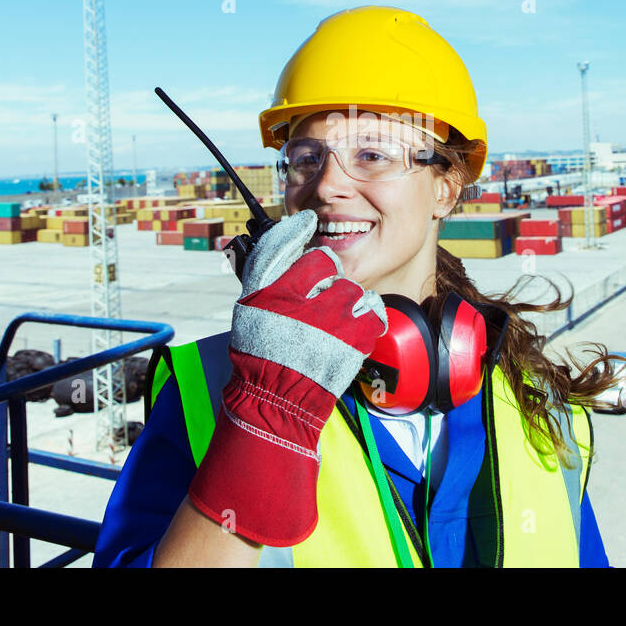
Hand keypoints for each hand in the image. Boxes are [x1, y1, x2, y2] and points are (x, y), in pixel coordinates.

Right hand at [187, 209, 387, 545]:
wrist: (276, 402)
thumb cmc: (260, 352)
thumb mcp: (251, 302)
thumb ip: (270, 261)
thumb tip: (299, 222)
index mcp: (272, 291)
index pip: (298, 249)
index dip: (307, 248)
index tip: (311, 248)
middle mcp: (301, 302)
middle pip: (329, 267)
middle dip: (327, 282)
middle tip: (317, 304)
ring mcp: (331, 321)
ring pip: (353, 289)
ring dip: (347, 302)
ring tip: (331, 324)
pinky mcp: (354, 340)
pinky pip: (373, 311)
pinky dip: (366, 318)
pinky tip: (351, 330)